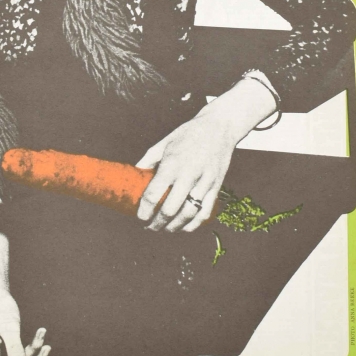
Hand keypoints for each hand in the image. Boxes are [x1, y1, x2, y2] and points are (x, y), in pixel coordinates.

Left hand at [136, 77, 276, 232]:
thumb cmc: (189, 133)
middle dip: (157, 223)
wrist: (220, 126)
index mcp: (172, 163)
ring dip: (174, 226)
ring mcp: (205, 181)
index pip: (154, 194)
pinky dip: (194, 224)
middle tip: (150, 226)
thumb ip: (149, 159)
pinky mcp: (216, 185)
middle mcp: (189, 174)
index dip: (144, 210)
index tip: (140, 217)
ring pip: (188, 214)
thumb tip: (135, 173)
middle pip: (170, 209)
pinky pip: (205, 211)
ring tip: (165, 229)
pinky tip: (185, 226)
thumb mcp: (165, 142)